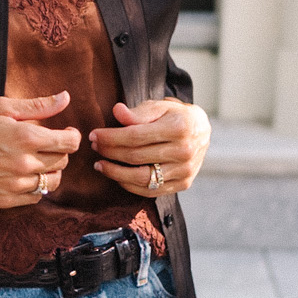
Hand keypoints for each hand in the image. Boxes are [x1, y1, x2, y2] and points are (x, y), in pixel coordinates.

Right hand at [0, 92, 81, 207]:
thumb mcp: (2, 107)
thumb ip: (38, 105)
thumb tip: (65, 98)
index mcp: (27, 138)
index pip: (69, 143)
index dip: (72, 136)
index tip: (65, 133)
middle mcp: (25, 164)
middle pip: (62, 162)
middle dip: (59, 151)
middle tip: (46, 145)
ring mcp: (16, 184)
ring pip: (52, 183)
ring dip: (50, 171)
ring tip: (37, 162)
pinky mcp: (6, 199)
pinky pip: (35, 197)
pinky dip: (36, 187)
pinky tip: (25, 176)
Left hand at [89, 99, 209, 197]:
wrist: (202, 131)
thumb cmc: (176, 116)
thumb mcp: (160, 107)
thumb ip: (138, 112)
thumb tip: (117, 112)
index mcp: (179, 127)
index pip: (135, 136)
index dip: (111, 137)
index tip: (94, 135)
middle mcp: (185, 151)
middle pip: (136, 156)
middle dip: (110, 152)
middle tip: (94, 147)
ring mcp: (185, 170)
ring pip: (142, 177)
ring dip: (115, 173)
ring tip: (100, 165)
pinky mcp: (183, 184)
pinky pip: (151, 191)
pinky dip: (130, 186)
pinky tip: (117, 177)